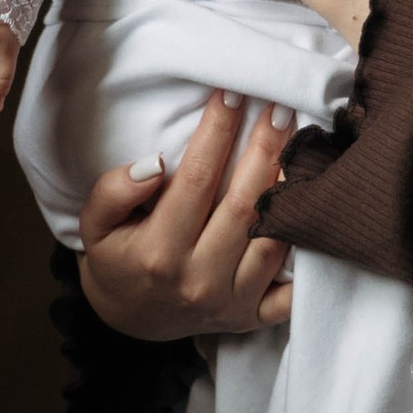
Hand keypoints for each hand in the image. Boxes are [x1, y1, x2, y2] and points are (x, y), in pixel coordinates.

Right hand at [77, 86, 299, 338]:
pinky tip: (317, 209)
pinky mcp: (253, 317)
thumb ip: (113, 191)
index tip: (232, 93)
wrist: (130, 319)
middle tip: (280, 107)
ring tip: (303, 145)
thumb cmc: (117, 258)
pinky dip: (308, 252)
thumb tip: (155, 163)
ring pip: (274, 239)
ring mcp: (231, 302)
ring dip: (292, 189)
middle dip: (265, 149)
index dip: (217, 132)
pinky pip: (293, 289)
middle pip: (244, 204)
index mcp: (160, 253)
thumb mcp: (95, 225)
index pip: (197, 179)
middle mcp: (199, 280)